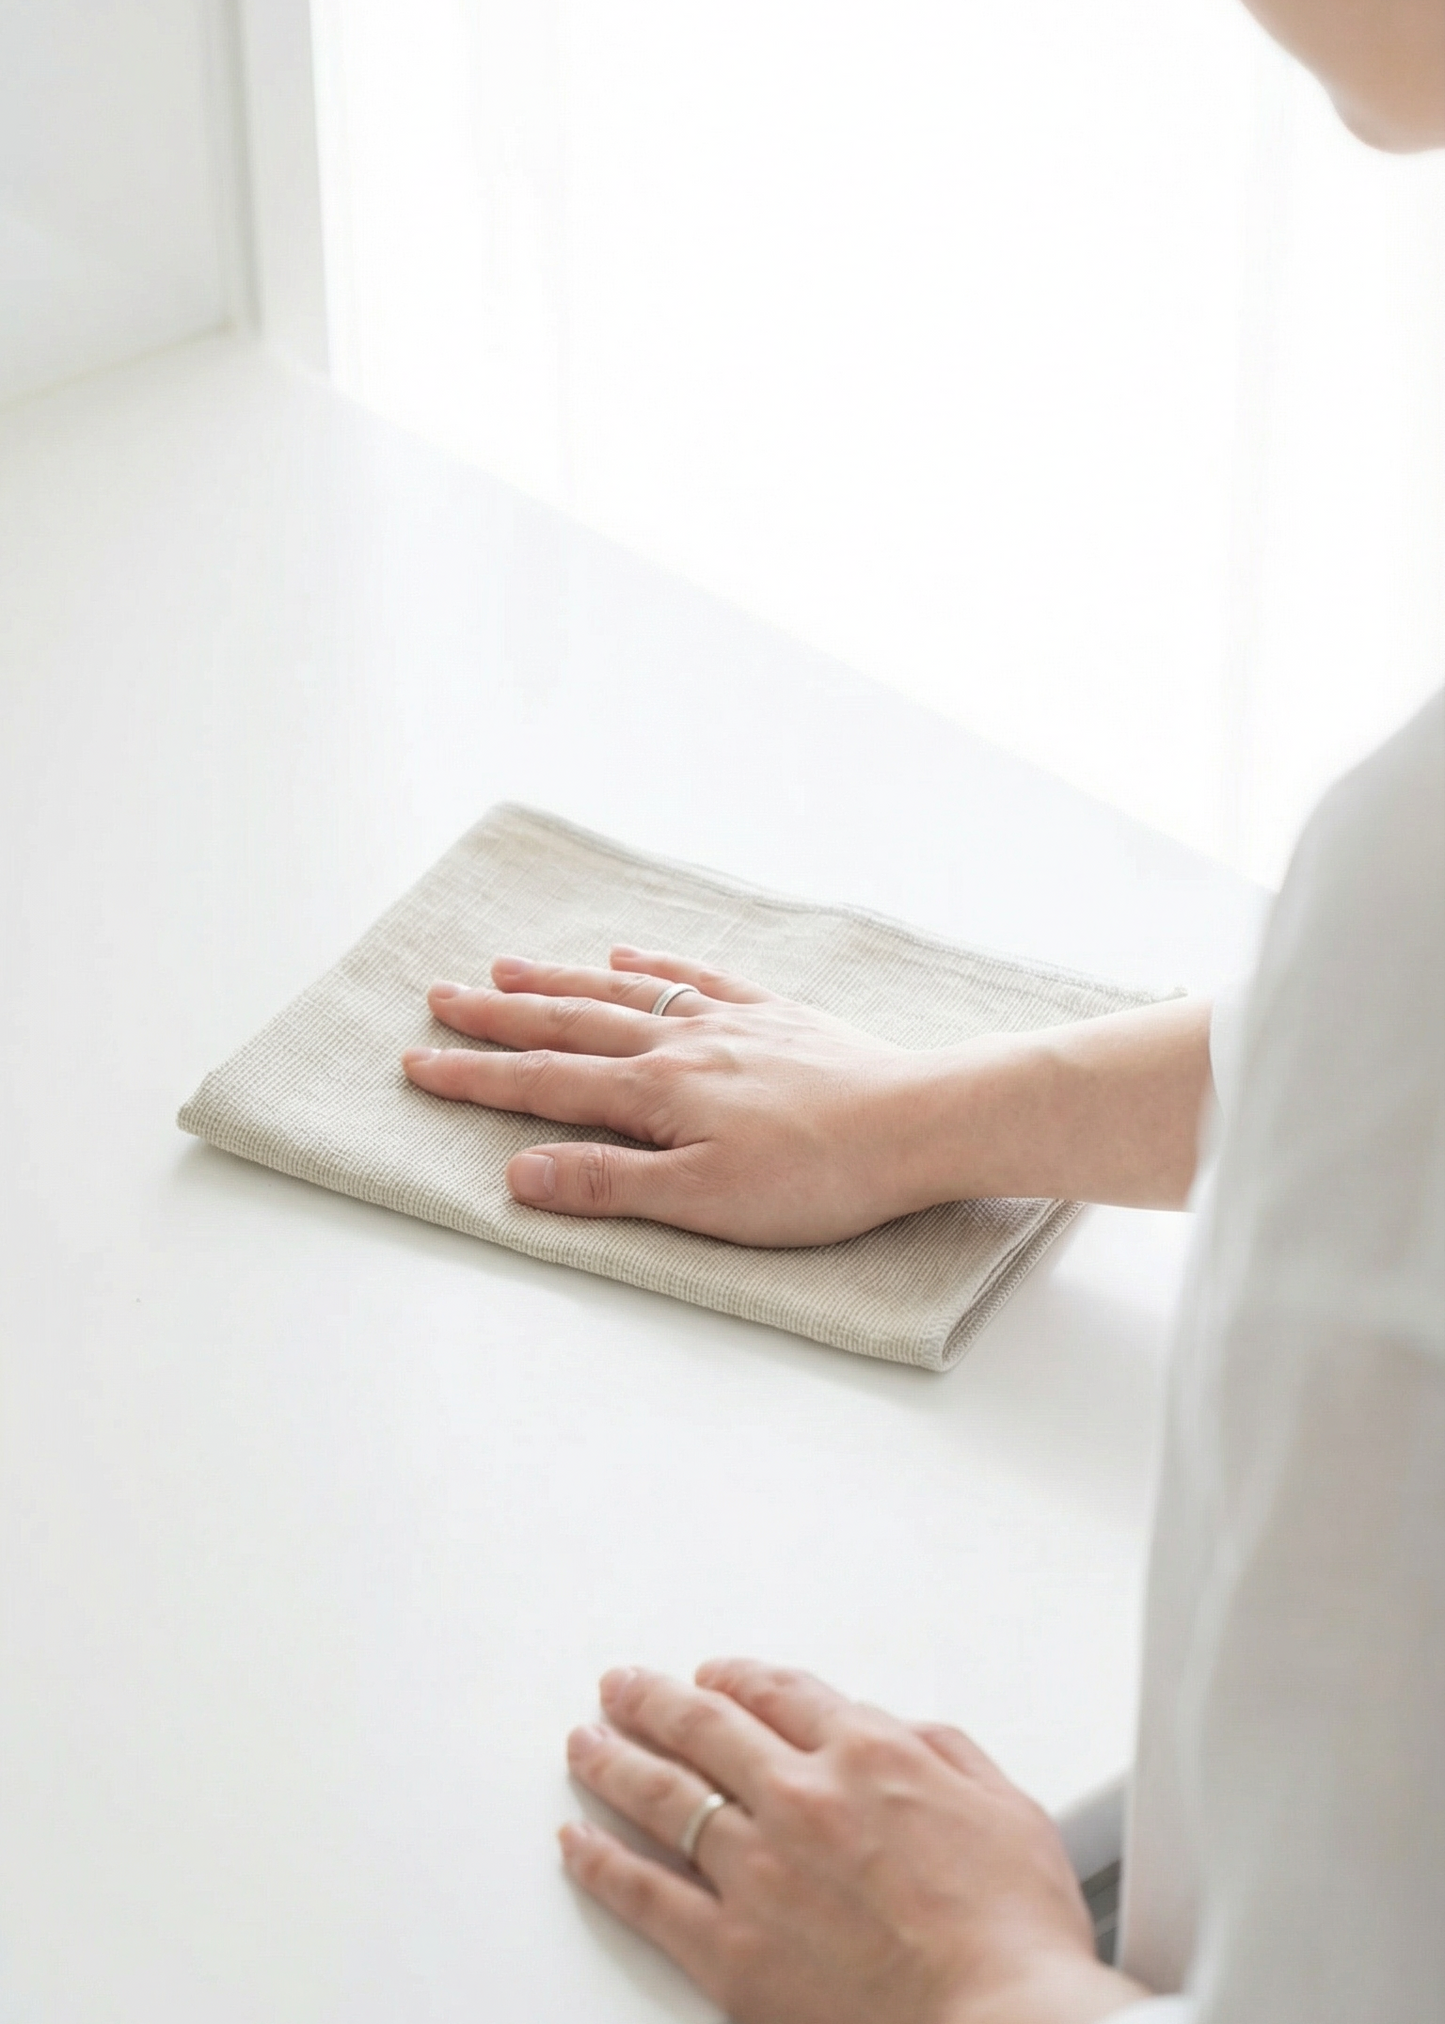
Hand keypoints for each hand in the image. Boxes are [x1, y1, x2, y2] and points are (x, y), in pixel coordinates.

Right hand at [403, 947, 951, 1244]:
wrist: (918, 1123)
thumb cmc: (817, 1177)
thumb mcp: (702, 1203)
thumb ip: (608, 1184)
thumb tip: (518, 1173)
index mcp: (656, 1094)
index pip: (544, 1084)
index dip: (475, 1078)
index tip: (417, 1063)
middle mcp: (681, 1044)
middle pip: (570, 1024)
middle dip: (498, 1017)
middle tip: (439, 999)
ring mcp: (729, 1022)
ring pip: (624, 993)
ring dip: (559, 981)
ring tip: (506, 968)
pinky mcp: (775, 1016)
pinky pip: (698, 977)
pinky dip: (654, 965)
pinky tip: (627, 955)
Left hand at [561, 1660, 1145, 2023]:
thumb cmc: (1014, 1933)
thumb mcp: (1006, 1809)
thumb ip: (947, 1754)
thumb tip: (906, 1732)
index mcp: (868, 1754)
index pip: (780, 1693)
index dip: (737, 1678)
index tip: (713, 1677)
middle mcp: (800, 1796)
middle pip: (704, 1727)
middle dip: (654, 1700)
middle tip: (622, 1687)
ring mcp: (757, 1870)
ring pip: (662, 1794)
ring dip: (614, 1759)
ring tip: (586, 1742)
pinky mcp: (729, 1948)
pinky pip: (644, 1894)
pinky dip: (601, 1862)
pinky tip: (577, 1842)